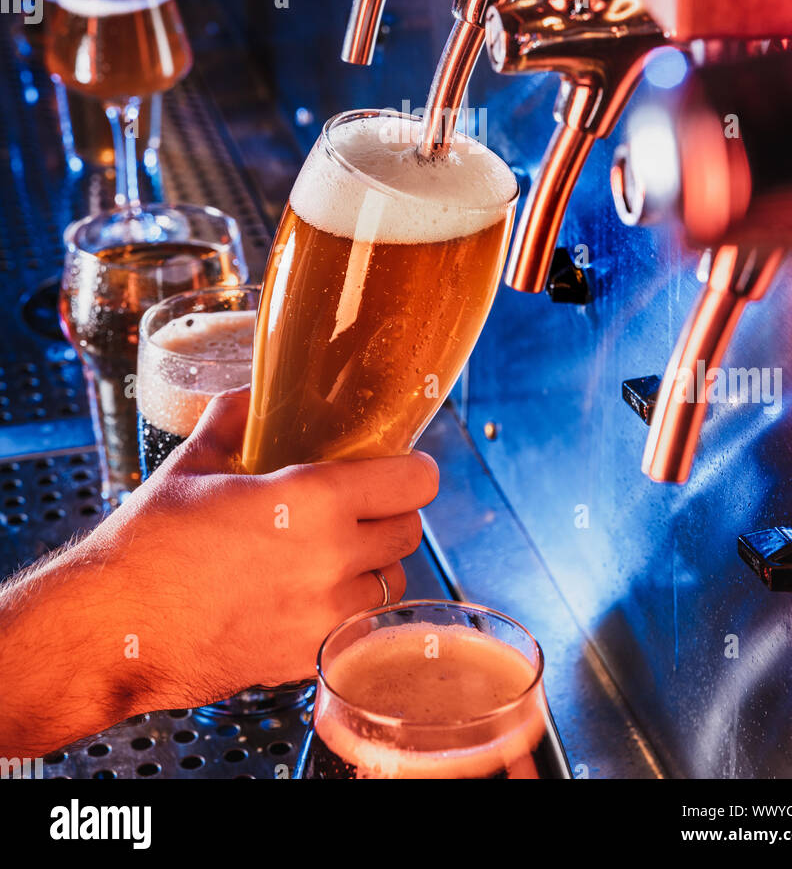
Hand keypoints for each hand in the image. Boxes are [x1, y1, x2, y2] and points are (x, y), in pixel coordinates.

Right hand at [94, 388, 438, 705]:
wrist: (113, 628)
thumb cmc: (149, 543)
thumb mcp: (194, 461)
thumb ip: (234, 418)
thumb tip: (251, 394)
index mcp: (315, 499)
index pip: (416, 482)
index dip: (411, 469)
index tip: (397, 465)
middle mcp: (333, 559)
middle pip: (409, 530)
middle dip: (390, 513)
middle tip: (360, 505)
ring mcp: (324, 616)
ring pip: (390, 581)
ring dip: (373, 564)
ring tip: (333, 552)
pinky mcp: (309, 658)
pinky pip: (357, 626)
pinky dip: (346, 609)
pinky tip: (308, 594)